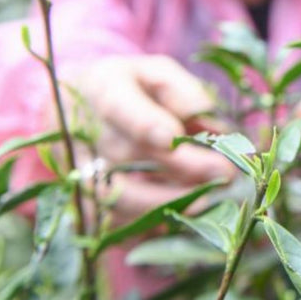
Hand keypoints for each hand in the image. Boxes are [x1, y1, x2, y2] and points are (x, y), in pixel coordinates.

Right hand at [60, 55, 233, 223]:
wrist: (80, 110)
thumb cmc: (131, 89)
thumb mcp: (156, 73)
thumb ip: (182, 92)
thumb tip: (209, 122)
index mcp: (101, 86)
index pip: (116, 105)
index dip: (142, 123)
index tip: (172, 138)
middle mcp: (82, 129)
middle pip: (126, 155)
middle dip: (179, 167)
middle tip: (223, 173)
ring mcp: (77, 170)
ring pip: (116, 196)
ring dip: (167, 203)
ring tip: (209, 201)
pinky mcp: (83, 203)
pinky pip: (112, 225)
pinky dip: (148, 227)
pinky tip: (180, 220)